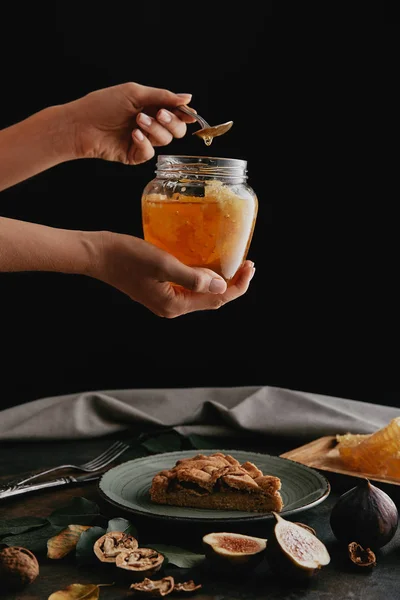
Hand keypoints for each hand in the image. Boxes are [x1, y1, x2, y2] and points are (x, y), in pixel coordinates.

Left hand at [65, 82, 195, 164]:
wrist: (81, 125)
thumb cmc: (103, 105)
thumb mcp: (135, 93)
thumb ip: (163, 96)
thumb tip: (188, 98)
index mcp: (150, 107)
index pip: (177, 112)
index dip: (185, 113)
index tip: (189, 113)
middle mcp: (149, 124)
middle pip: (177, 129)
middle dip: (172, 122)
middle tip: (159, 114)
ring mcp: (142, 141)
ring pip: (165, 140)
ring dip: (154, 129)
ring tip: (137, 121)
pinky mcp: (134, 155)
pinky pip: (150, 153)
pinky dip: (144, 143)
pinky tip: (133, 135)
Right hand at [94, 232, 254, 316]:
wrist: (98, 255)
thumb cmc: (127, 257)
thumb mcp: (163, 264)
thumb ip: (192, 277)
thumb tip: (221, 287)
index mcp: (174, 305)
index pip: (216, 300)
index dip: (238, 285)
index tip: (250, 266)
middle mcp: (172, 307)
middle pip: (211, 300)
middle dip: (232, 283)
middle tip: (246, 263)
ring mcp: (165, 300)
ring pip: (200, 293)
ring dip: (218, 280)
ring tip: (232, 263)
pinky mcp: (160, 290)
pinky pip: (188, 287)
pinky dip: (202, 276)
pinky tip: (206, 262)